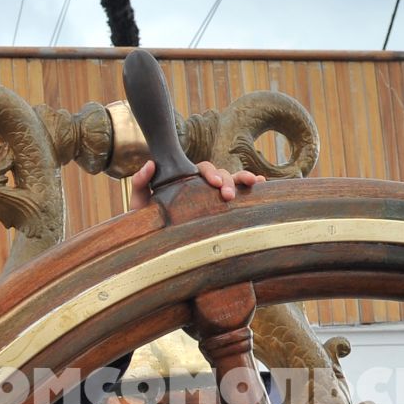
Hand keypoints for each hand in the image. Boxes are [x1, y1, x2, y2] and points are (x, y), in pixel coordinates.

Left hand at [128, 159, 262, 208]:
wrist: (151, 240)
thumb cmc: (146, 220)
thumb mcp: (140, 201)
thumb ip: (141, 182)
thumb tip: (150, 164)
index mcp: (187, 180)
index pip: (203, 169)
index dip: (211, 172)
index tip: (215, 184)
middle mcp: (202, 185)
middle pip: (222, 173)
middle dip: (228, 180)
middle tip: (227, 196)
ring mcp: (212, 196)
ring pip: (233, 180)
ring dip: (242, 180)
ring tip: (253, 184)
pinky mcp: (218, 209)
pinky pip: (238, 195)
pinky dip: (251, 188)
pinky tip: (262, 185)